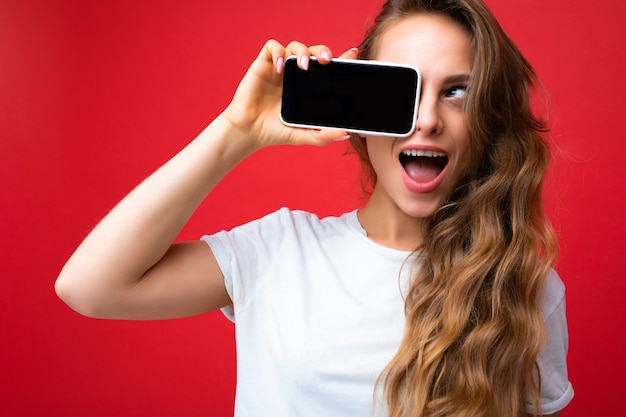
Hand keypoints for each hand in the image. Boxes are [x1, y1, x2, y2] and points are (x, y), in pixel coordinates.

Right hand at [224, 40, 358, 148]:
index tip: (352, 56)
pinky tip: (280, 68)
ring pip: (295, 46)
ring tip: (304, 66)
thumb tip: (346, 133)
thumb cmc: (276, 132)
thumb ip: (324, 135)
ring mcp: (281, 68)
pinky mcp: (263, 65)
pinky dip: (278, 53)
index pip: (328, 68)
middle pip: (314, 51)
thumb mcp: (304, 135)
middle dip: (323, 51)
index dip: (341, 59)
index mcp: (310, 87)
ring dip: (303, 51)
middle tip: (326, 61)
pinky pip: (272, 47)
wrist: (249, 132)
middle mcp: (297, 75)